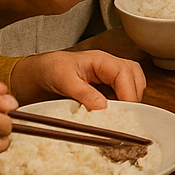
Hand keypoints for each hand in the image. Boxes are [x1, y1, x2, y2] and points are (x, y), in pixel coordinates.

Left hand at [10, 50, 145, 107]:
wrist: (39, 73)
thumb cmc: (50, 70)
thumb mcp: (63, 80)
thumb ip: (83, 92)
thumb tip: (103, 106)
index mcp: (100, 60)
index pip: (124, 73)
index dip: (129, 92)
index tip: (127, 110)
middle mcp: (109, 65)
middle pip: (134, 75)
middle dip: (134, 94)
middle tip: (127, 114)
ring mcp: (109, 74)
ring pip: (133, 81)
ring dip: (132, 97)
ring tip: (123, 113)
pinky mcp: (107, 85)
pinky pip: (123, 90)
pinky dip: (124, 101)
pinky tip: (116, 112)